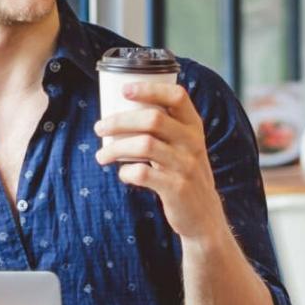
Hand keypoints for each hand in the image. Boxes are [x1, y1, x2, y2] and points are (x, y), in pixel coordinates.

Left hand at [94, 82, 224, 240]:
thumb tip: (121, 112)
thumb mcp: (185, 146)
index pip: (177, 96)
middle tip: (99, 127)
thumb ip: (166, 129)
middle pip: (152, 119)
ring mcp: (186, 165)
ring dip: (116, 148)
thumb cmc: (185, 174)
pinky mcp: (177, 188)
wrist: (204, 215)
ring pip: (144, 145)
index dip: (150, 89)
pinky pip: (143, 174)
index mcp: (194, 127)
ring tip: (102, 155)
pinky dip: (126, 172)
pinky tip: (123, 174)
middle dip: (119, 121)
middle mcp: (193, 142)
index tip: (124, 90)